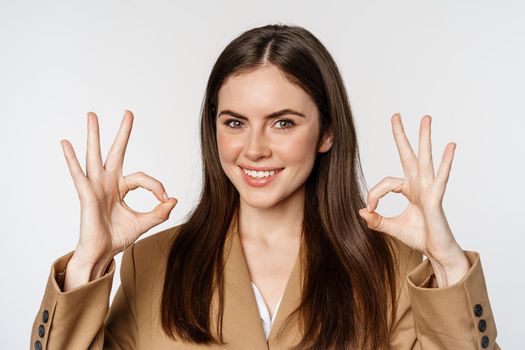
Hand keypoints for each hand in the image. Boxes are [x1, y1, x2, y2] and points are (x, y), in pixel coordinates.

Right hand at [60, 110, 176, 276]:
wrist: (102, 253)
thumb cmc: (118, 237)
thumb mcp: (144, 223)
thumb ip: (159, 212)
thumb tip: (174, 200)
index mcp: (121, 187)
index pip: (143, 178)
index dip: (157, 187)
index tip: (165, 199)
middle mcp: (108, 182)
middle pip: (117, 152)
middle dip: (123, 133)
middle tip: (128, 113)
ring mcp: (96, 186)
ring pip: (95, 155)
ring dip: (94, 135)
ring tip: (92, 115)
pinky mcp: (86, 194)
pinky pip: (78, 174)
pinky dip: (71, 159)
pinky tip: (66, 143)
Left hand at [358, 113, 469, 286]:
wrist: (436, 252)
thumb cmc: (419, 237)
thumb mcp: (391, 227)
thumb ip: (375, 220)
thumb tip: (360, 211)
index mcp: (409, 189)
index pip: (386, 183)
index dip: (374, 194)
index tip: (369, 208)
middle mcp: (419, 185)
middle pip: (408, 155)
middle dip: (401, 135)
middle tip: (395, 115)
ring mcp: (429, 189)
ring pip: (425, 159)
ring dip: (424, 138)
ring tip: (425, 118)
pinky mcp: (436, 199)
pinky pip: (441, 178)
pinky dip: (446, 162)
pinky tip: (450, 146)